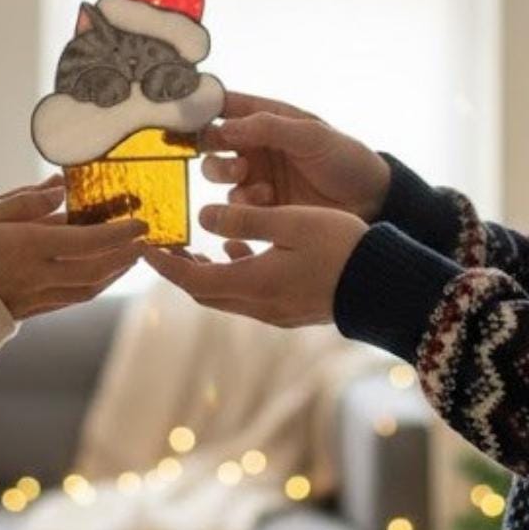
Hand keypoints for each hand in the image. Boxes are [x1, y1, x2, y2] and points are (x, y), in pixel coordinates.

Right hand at [0, 178, 147, 321]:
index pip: (86, 241)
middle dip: (126, 254)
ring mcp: (34, 298)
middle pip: (97, 268)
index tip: (142, 222)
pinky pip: (71, 299)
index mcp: (27, 248)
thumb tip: (60, 187)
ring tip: (132, 254)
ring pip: (88, 288)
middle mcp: (37, 276)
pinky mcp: (28, 310)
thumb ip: (26, 201)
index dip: (119, 233)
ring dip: (115, 272)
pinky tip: (100, 274)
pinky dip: (94, 285)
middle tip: (148, 237)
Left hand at [141, 201, 367, 327]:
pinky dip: (233, 273)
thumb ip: (245, 221)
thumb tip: (204, 218)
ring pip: (226, 294)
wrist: (385, 287)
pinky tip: (238, 251)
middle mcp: (259, 305)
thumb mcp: (292, 223)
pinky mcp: (292, 310)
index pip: (192, 278)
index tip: (143, 248)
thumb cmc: (342, 249)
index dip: (164, 263)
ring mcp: (276, 312)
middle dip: (179, 269)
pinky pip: (249, 295)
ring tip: (193, 245)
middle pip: (204, 291)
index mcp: (253, 283)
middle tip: (162, 245)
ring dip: (205, 272)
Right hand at [198, 93, 390, 222]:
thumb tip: (224, 126)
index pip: (224, 105)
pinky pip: (235, 203)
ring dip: (225, 174)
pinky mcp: (260, 206)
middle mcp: (254, 144)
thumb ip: (269, 127)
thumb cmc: (344, 158)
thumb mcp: (311, 135)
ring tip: (247, 176)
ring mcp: (255, 175)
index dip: (201, 104)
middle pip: (211, 140)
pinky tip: (266, 200)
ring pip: (217, 172)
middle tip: (227, 152)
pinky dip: (243, 202)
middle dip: (210, 146)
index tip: (182, 110)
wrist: (370, 202)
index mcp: (266, 118)